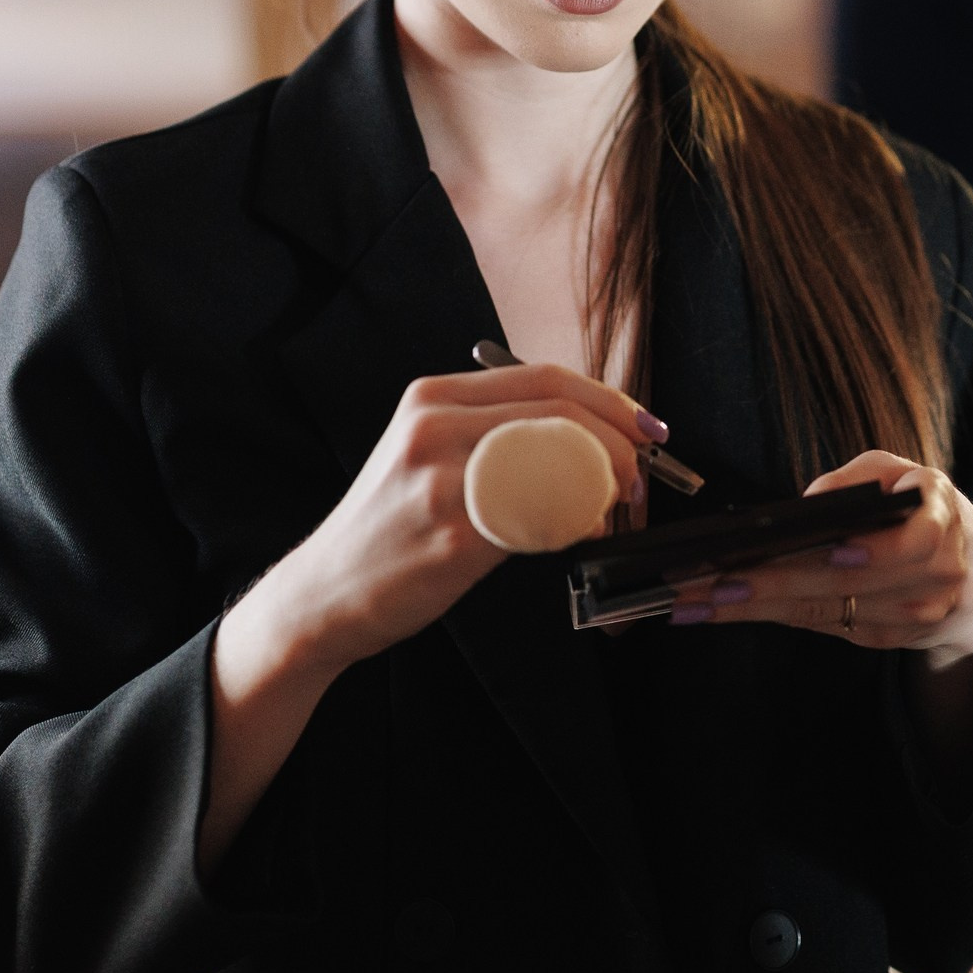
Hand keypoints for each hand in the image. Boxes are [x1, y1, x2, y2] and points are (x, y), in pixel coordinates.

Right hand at [203, 361, 659, 869]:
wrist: (324, 595)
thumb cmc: (390, 532)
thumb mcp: (431, 458)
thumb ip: (496, 437)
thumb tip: (589, 440)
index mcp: (433, 397)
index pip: (544, 377)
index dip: (611, 399)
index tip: (648, 428)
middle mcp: (433, 424)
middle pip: (559, 409)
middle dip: (620, 440)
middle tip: (642, 474)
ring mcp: (439, 477)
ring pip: (555, 457)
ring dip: (602, 482)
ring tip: (609, 508)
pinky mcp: (450, 531)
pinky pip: (536, 515)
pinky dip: (572, 522)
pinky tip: (575, 534)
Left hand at [669, 451, 972, 670]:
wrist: (972, 571)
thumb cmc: (920, 507)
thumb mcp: (898, 473)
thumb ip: (857, 480)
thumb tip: (807, 506)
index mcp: (940, 524)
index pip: (908, 545)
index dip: (862, 554)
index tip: (817, 554)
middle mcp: (933, 580)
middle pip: (847, 587)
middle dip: (772, 586)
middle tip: (710, 585)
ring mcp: (911, 618)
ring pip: (826, 613)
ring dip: (756, 610)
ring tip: (698, 601)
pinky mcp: (884, 639)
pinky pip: (822, 626)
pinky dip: (771, 617)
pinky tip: (724, 610)